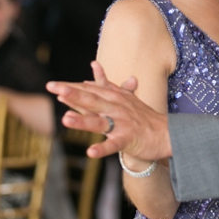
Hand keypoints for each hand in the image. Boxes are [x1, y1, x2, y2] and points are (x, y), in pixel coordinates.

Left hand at [46, 61, 171, 160]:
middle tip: (54, 88)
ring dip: (83, 121)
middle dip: (72, 94)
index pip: (89, 90)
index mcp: (114, 97)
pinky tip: (90, 152)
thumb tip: (93, 66)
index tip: (52, 85)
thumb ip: (107, 82)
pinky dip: (102, 148)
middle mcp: (116, 108)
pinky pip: (113, 145)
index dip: (70, 88)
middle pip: (91, 100)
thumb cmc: (142, 116)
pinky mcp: (128, 140)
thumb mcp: (124, 95)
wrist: (166, 134)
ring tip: (65, 119)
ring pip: (99, 122)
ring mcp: (122, 124)